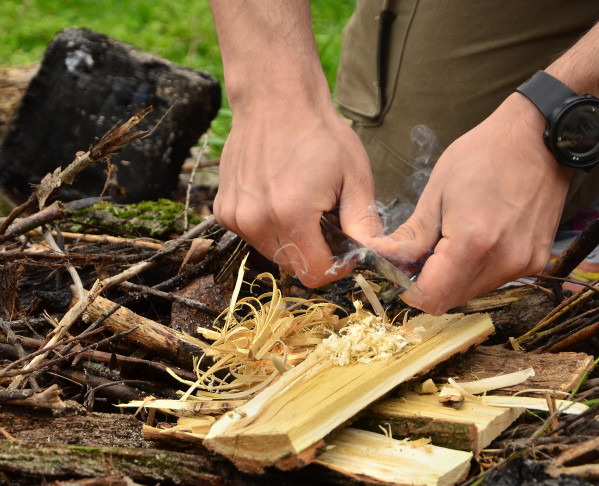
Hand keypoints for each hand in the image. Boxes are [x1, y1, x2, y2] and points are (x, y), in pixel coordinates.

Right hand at [213, 100, 381, 287]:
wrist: (275, 99)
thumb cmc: (319, 133)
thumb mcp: (355, 176)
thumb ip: (364, 223)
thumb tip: (375, 256)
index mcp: (290, 214)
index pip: (314, 274)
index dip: (336, 267)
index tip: (345, 248)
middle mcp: (255, 221)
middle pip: (293, 266)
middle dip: (314, 252)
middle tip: (326, 218)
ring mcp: (235, 217)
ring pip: (273, 253)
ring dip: (292, 240)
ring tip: (303, 204)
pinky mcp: (224, 211)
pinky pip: (254, 236)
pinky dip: (270, 227)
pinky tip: (280, 197)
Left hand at [369, 94, 573, 313]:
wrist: (539, 138)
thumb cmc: (484, 154)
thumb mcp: (437, 192)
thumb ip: (411, 237)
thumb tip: (384, 259)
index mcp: (472, 244)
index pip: (432, 298)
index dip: (411, 290)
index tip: (404, 270)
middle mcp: (503, 263)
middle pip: (453, 299)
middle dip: (432, 282)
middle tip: (425, 250)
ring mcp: (523, 264)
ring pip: (473, 291)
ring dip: (455, 276)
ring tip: (454, 237)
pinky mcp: (535, 261)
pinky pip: (495, 278)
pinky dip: (479, 267)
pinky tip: (479, 236)